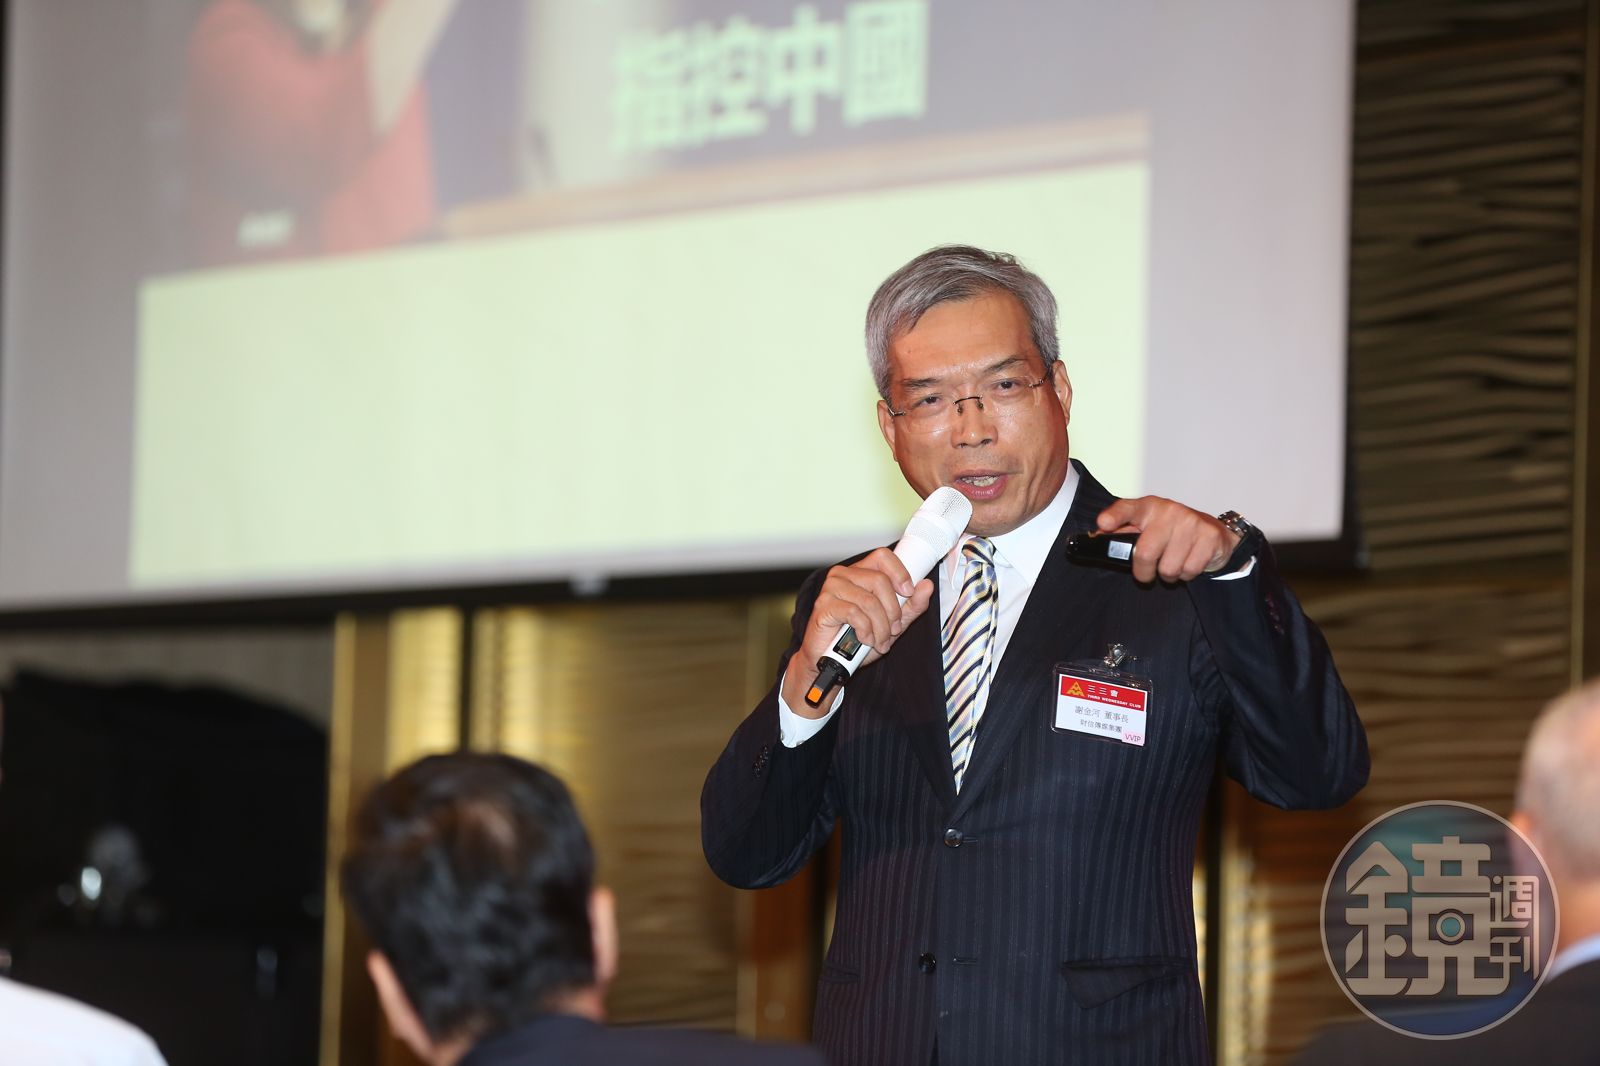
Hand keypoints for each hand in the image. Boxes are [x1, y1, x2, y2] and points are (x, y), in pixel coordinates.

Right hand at [781, 548, 935, 717]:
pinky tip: (864, 640)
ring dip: (880, 627)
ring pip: (869, 600)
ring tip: (880, 642)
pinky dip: (865, 630)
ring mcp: (831, 588)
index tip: (908, 592)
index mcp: (860, 572)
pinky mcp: (823, 606)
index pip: (883, 556)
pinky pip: (854, 613)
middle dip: (893, 611)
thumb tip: (927, 586)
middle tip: (894, 631)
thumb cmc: (858, 639)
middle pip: (880, 581)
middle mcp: (843, 575)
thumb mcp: (893, 623)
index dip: (899, 572)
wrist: (831, 661)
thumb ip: (911, 606)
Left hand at [1096, 497, 1241, 583]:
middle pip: (1145, 553)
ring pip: (1169, 568)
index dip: (1114, 517)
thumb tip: (1099, 538)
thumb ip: (1123, 532)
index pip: (1126, 508)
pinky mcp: (1209, 536)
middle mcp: (1169, 511)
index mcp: (1148, 507)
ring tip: (1173, 563)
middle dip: (1144, 572)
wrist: (1215, 533)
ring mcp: (1191, 522)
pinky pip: (1189, 571)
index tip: (1103, 524)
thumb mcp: (1147, 527)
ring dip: (1168, 574)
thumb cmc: (1173, 532)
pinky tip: (1188, 562)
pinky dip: (1187, 574)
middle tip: (1147, 572)